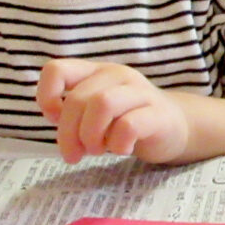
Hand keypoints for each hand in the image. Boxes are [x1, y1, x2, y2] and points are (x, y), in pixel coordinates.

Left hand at [37, 58, 191, 163]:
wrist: (177, 127)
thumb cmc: (128, 120)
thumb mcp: (96, 111)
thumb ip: (74, 110)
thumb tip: (55, 118)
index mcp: (96, 72)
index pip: (56, 69)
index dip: (47, 97)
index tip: (55, 119)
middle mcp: (116, 75)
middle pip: (78, 99)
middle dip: (69, 133)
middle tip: (74, 154)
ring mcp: (140, 92)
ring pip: (102, 104)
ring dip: (92, 136)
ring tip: (98, 151)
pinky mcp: (158, 114)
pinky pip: (128, 126)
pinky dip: (118, 144)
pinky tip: (123, 149)